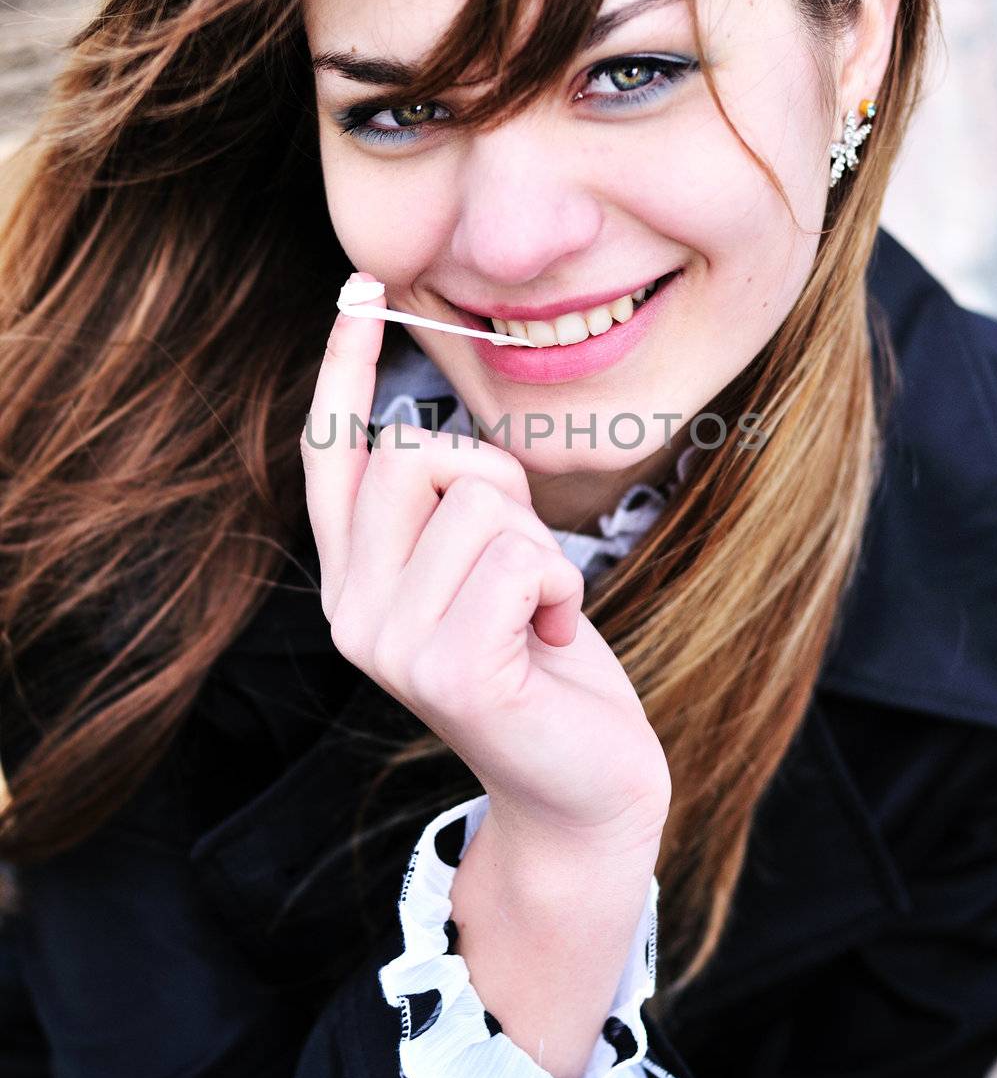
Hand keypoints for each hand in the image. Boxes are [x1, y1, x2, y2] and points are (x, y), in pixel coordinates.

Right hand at [300, 273, 671, 859]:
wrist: (583, 790)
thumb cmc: (545, 664)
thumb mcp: (488, 569)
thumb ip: (445, 510)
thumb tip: (427, 434)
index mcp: (355, 579)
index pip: (333, 454)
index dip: (343, 367)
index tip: (358, 287)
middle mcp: (350, 609)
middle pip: (417, 454)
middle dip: (500, 489)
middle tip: (526, 566)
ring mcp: (387, 643)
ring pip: (481, 502)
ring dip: (542, 548)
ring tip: (540, 614)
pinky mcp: (447, 668)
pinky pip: (522, 556)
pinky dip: (562, 587)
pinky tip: (553, 642)